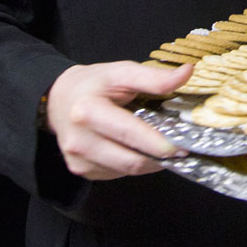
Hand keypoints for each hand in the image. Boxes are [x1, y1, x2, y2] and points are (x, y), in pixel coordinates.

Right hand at [45, 61, 192, 179]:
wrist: (59, 99)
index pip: (130, 134)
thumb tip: (187, 73)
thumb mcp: (122, 72)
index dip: (159, 143)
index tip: (183, 145)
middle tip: (180, 149)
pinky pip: (116, 174)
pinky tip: (137, 149)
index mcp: (88, 111)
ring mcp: (78, 159)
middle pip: (131, 160)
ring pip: (126, 171)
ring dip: (148, 162)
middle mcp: (79, 139)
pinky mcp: (80, 170)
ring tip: (161, 147)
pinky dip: (132, 164)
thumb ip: (155, 77)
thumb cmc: (94, 84)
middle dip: (160, 158)